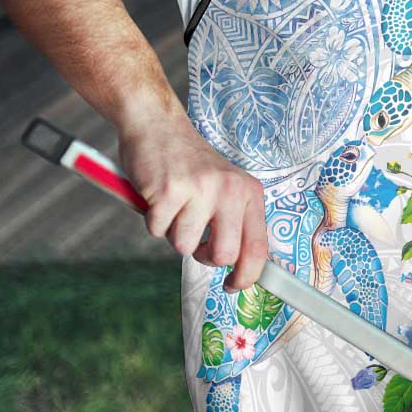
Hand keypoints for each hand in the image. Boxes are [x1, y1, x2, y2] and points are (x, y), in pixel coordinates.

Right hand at [118, 113, 267, 291]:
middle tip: (196, 240)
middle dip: (205, 256)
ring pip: (185, 246)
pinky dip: (153, 221)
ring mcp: (200, 189)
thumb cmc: (190, 164)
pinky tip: (158, 197)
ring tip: (175, 206)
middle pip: (224, 255)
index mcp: (249, 192)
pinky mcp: (169, 190)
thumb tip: (241, 268)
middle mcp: (230, 190)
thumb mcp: (226, 187)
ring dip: (174, 233)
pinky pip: (157, 231)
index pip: (258, 247)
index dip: (247, 276)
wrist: (158, 125)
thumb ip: (235, 221)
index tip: (234, 286)